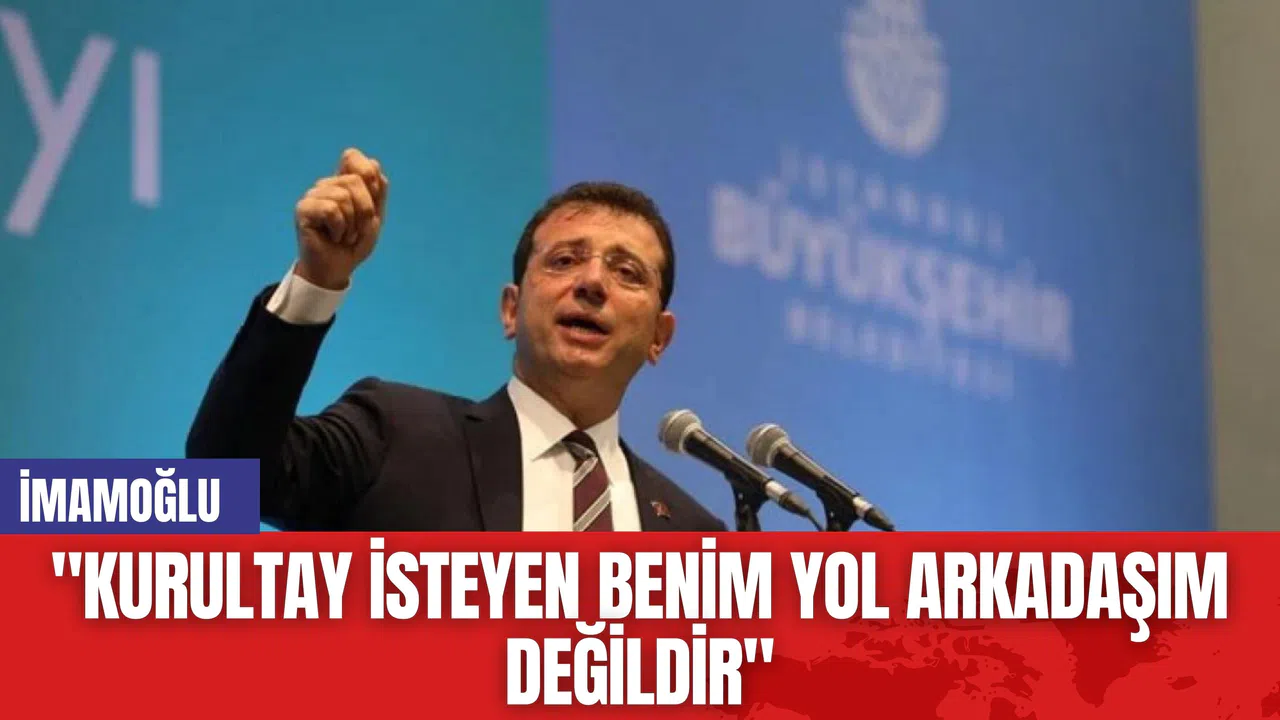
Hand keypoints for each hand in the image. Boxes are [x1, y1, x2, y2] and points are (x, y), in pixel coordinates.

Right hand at [293, 147, 388, 289]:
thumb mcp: (375, 216)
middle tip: (356, 229)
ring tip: (344, 235)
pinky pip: (331, 210)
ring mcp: (313, 196)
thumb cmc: (355, 242)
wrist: (339, 268)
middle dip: (365, 211)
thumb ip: (378, 190)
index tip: (371, 202)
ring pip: (343, 197)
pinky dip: (339, 228)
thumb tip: (373, 163)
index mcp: (343, 182)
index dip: (367, 177)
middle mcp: (326, 184)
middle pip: (355, 181)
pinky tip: (333, 237)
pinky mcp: (303, 209)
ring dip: (352, 224)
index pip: (352, 156)